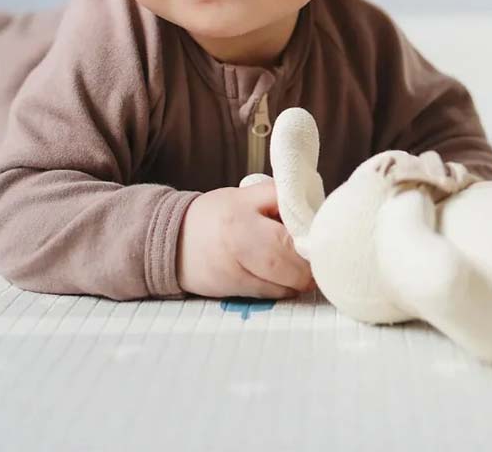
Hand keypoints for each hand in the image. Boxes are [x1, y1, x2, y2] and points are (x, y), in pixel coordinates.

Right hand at [175, 180, 315, 298]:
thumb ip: (278, 197)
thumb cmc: (216, 214)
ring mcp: (234, 279)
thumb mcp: (245, 195)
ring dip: (298, 280)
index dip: (309, 243)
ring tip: (299, 264)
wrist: (172, 241)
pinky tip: (281, 275)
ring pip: (282, 288)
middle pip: (289, 271)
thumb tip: (313, 209)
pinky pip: (268, 296)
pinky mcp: (232, 295)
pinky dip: (281, 287)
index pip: (288, 241)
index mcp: (242, 224)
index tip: (318, 239)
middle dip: (308, 267)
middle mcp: (237, 255)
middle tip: (315, 256)